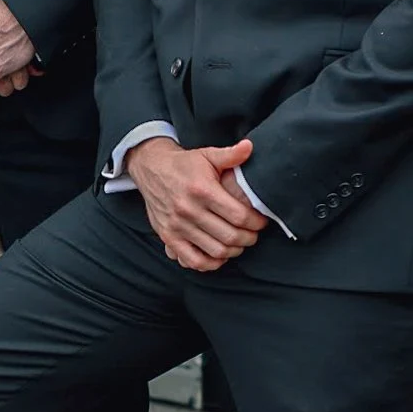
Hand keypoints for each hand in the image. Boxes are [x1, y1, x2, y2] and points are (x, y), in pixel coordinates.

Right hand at [126, 135, 266, 273]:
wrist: (151, 169)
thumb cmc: (184, 165)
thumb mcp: (207, 155)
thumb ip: (230, 154)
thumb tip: (250, 147)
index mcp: (202, 189)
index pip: (239, 215)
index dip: (256, 222)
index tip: (261, 221)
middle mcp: (189, 209)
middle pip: (230, 236)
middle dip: (249, 238)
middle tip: (253, 234)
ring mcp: (177, 226)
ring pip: (216, 250)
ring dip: (234, 251)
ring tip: (239, 243)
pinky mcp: (168, 237)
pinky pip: (193, 260)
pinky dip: (211, 263)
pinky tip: (219, 255)